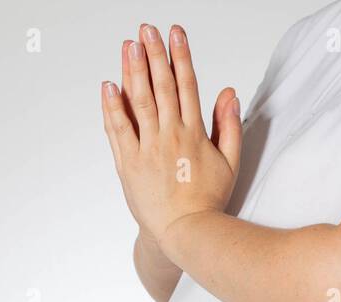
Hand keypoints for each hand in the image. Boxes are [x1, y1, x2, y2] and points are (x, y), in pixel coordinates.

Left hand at [101, 23, 242, 246]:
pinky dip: (112, 106)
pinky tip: (109, 85)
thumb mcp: (231, 162)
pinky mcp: (129, 164)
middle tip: (147, 29)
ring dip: (133, 70)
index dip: (180, 55)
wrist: (185, 232)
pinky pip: (118, 130)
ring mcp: (148, 148)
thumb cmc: (207, 200)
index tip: (175, 34)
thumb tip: (228, 92)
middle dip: (154, 53)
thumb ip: (230, 125)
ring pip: (139, 101)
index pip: (186, 84)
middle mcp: (170, 135)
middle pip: (160, 85)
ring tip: (129, 46)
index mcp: (195, 132)